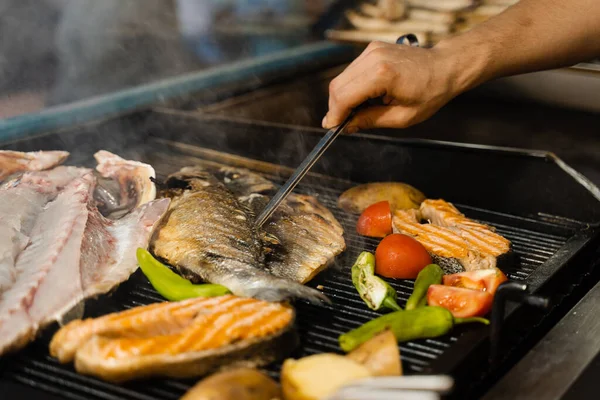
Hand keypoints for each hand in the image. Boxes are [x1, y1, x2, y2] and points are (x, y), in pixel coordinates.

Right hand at [322, 41, 464, 132]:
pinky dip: (351, 87)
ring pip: (341, 78)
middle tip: (342, 124)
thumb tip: (347, 126)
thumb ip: (370, 120)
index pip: (344, 96)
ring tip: (357, 112)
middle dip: (336, 108)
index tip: (332, 128)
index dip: (334, 115)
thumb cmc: (431, 92)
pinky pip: (351, 71)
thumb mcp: (402, 117)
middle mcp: (373, 58)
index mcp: (382, 74)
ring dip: (343, 98)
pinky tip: (364, 98)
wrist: (446, 66)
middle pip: (337, 86)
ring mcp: (371, 50)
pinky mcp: (372, 49)